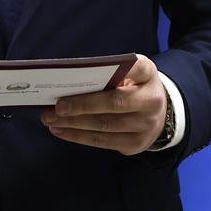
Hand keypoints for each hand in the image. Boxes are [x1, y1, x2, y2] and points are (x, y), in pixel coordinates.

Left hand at [40, 53, 167, 154]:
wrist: (159, 115)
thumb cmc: (134, 88)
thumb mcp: (130, 75)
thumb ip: (110, 74)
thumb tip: (71, 85)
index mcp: (149, 75)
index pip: (136, 67)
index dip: (118, 67)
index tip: (91, 68)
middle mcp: (152, 101)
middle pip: (114, 103)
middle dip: (82, 105)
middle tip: (57, 106)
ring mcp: (145, 126)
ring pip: (104, 125)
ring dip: (73, 123)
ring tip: (50, 118)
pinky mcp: (135, 144)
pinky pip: (102, 141)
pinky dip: (78, 136)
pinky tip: (61, 130)